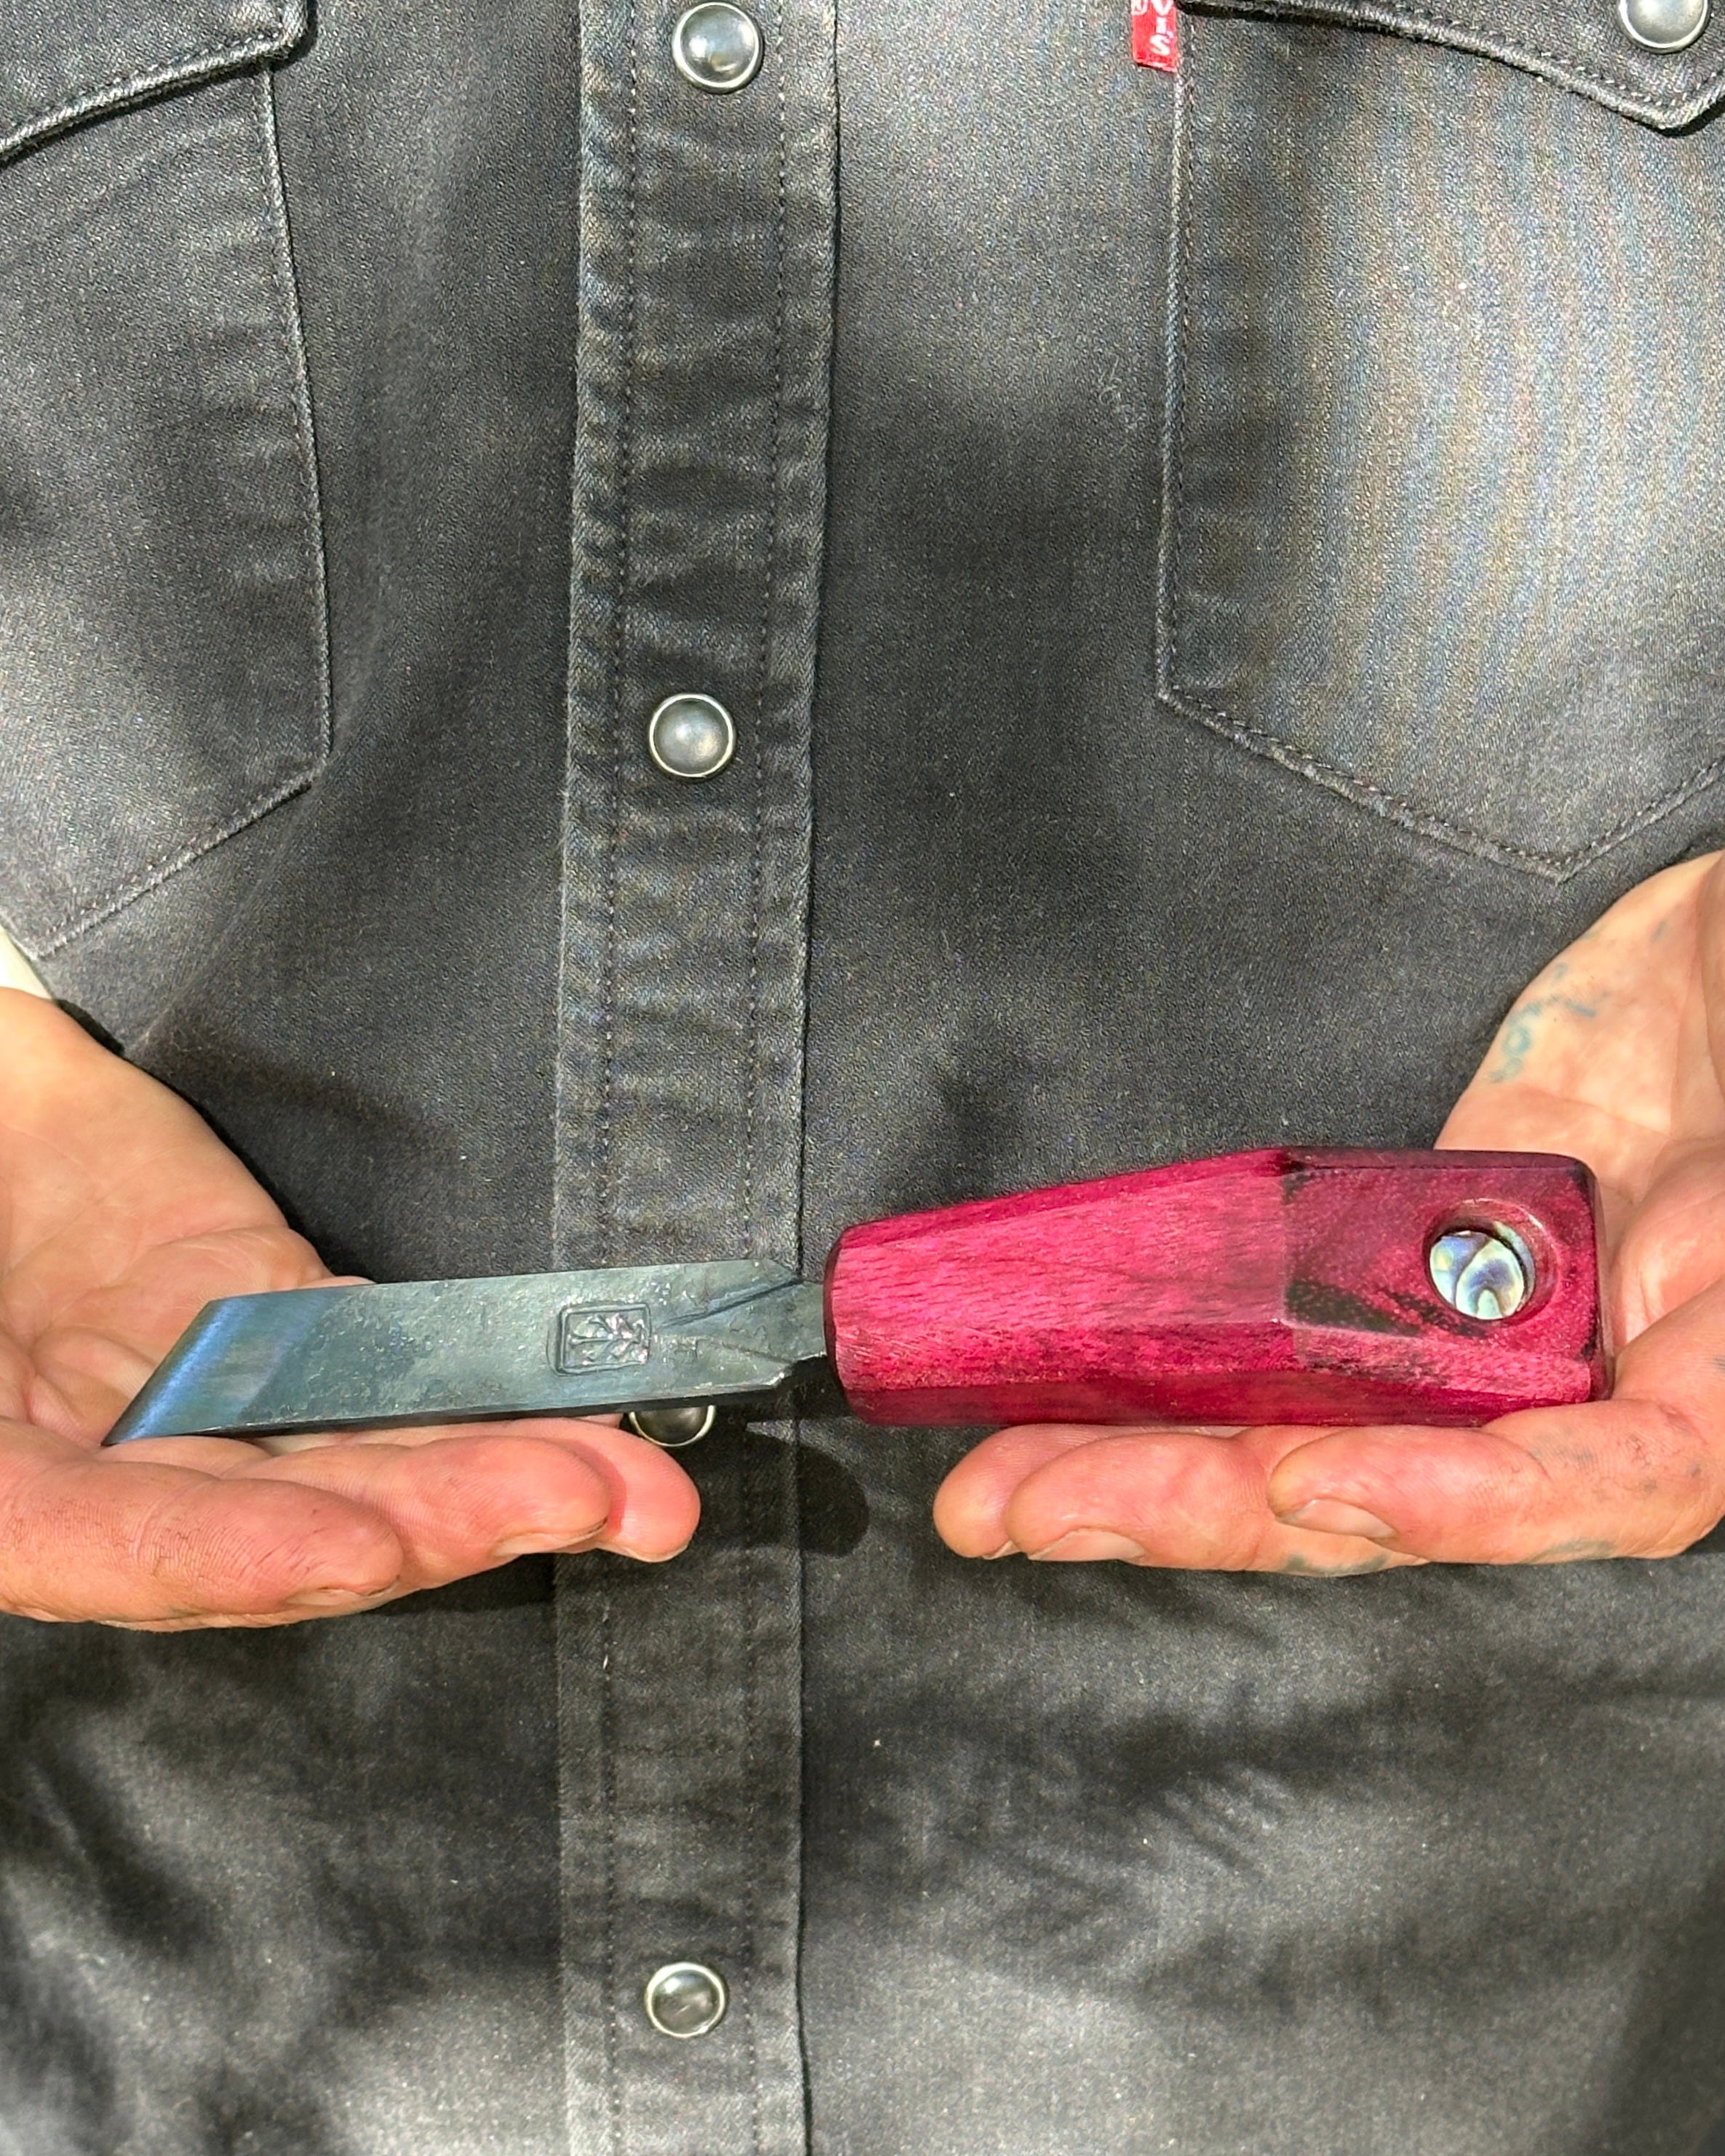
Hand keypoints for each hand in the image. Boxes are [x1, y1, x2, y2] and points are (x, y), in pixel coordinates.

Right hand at [0, 990, 697, 1626]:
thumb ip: (18, 1449)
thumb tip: (44, 1481)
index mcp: (2, 1489)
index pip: (115, 1545)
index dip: (231, 1553)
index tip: (355, 1543)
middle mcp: (93, 1465)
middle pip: (278, 1522)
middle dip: (440, 1521)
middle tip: (602, 1505)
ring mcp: (184, 1392)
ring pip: (352, 1455)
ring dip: (499, 1472)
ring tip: (631, 1483)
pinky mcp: (258, 1308)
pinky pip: (370, 1362)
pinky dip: (467, 1392)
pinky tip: (572, 1420)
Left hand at [935, 852, 1724, 1572]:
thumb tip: (1663, 1304)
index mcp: (1721, 1362)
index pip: (1605, 1483)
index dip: (1461, 1502)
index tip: (1317, 1479)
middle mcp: (1593, 1369)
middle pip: (1395, 1475)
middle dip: (1209, 1503)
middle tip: (1038, 1511)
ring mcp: (1483, 1311)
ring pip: (1313, 1413)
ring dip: (1153, 1450)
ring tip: (1005, 1480)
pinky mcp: (1405, 1244)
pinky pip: (1285, 1318)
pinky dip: (1183, 1350)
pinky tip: (1076, 1372)